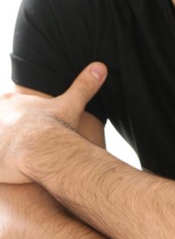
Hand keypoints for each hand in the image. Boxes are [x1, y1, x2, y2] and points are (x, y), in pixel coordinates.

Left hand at [0, 62, 106, 184]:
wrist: (40, 150)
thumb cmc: (54, 127)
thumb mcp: (71, 104)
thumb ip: (84, 86)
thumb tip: (101, 66)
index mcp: (10, 100)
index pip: (5, 105)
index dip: (15, 117)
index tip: (25, 129)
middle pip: (0, 121)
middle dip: (7, 133)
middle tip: (18, 145)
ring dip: (4, 147)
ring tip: (15, 160)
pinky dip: (2, 164)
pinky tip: (10, 172)